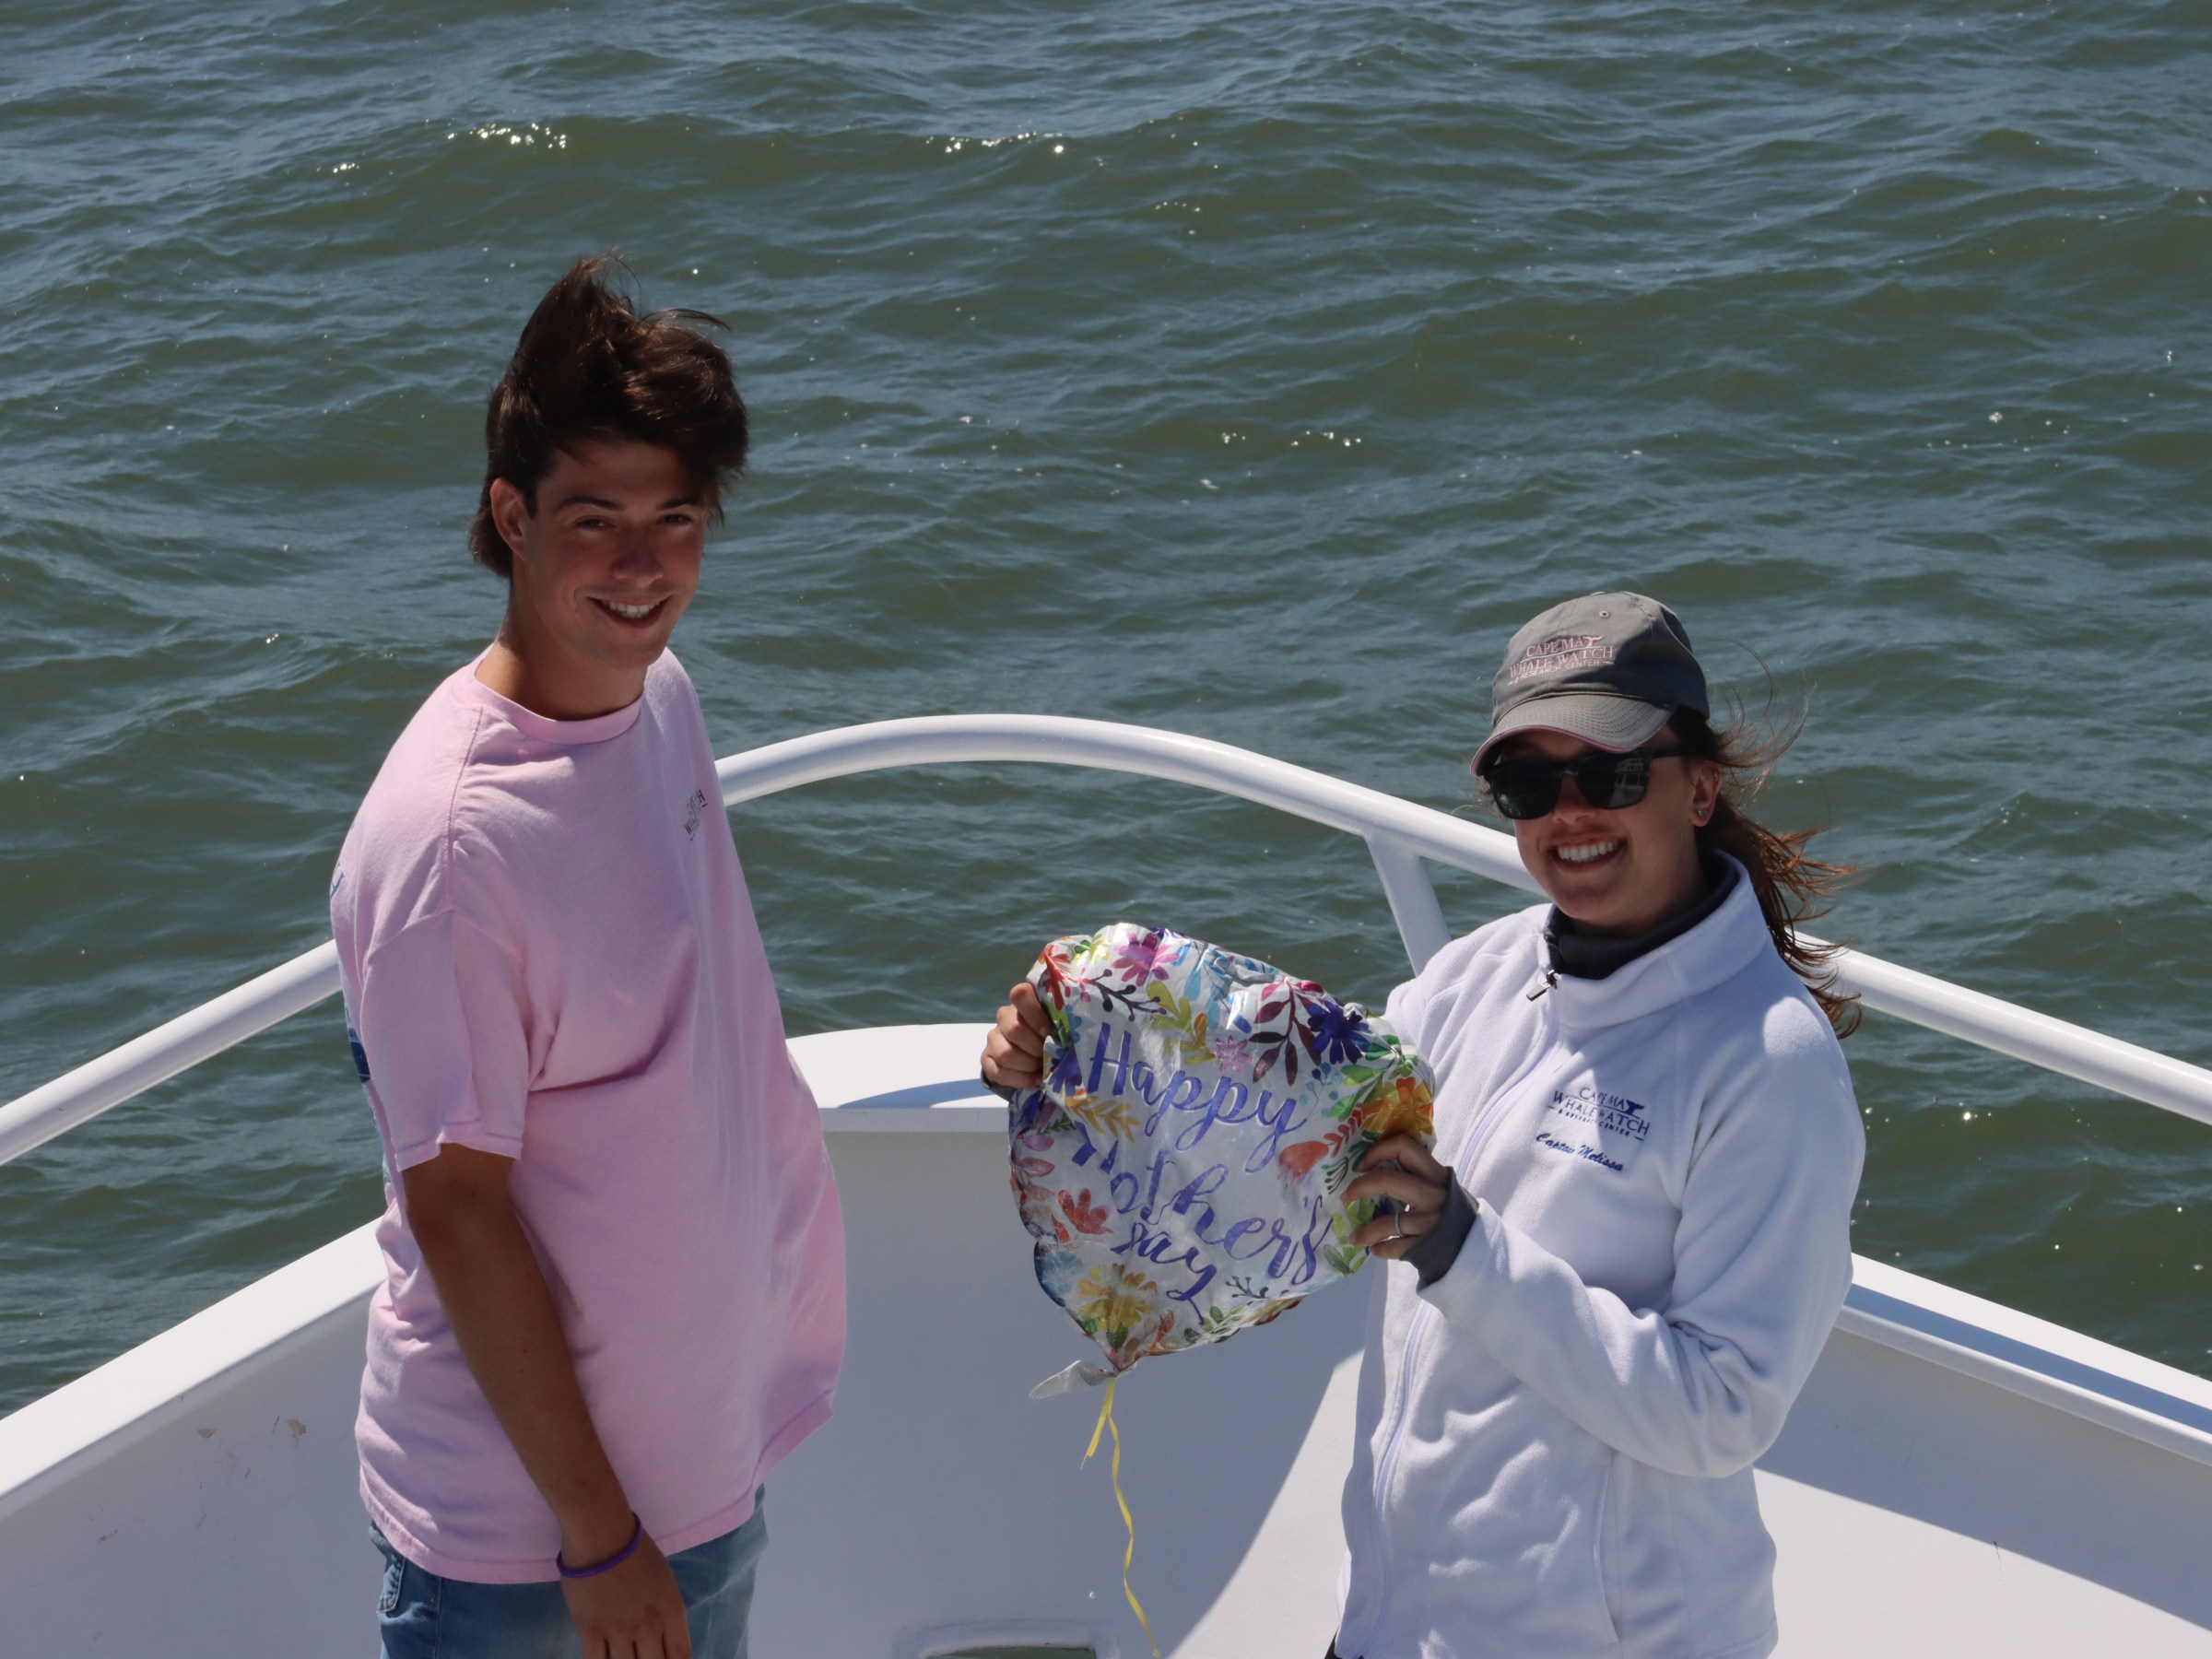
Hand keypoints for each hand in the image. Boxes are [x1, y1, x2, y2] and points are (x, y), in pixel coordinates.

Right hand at [559, 1528, 690, 1658]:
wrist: (601, 1534)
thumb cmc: (636, 1551)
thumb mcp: (664, 1582)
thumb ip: (665, 1613)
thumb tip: (662, 1640)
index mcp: (671, 1611)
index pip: (681, 1656)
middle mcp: (649, 1625)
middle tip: (639, 1654)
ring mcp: (619, 1630)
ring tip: (621, 1654)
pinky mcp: (591, 1631)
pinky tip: (602, 1656)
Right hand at [981, 981, 1050, 1091]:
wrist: (1030, 1053)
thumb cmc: (1050, 1033)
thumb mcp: (1057, 1023)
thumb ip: (1061, 1021)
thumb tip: (1072, 1034)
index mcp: (1023, 1002)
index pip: (1020, 994)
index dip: (1035, 1014)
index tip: (1048, 1031)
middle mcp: (1004, 1016)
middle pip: (1014, 1029)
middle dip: (1036, 1047)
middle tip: (1048, 1054)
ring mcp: (993, 1038)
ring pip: (1005, 1054)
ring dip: (1028, 1065)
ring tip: (1041, 1067)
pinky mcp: (987, 1059)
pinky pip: (998, 1072)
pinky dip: (1020, 1079)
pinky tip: (1034, 1079)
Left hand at [1343, 1133, 1453, 1260]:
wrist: (1475, 1247)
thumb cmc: (1451, 1211)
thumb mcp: (1442, 1186)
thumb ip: (1418, 1175)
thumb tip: (1376, 1166)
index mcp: (1436, 1174)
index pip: (1404, 1147)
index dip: (1378, 1151)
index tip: (1362, 1165)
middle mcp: (1433, 1195)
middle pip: (1387, 1181)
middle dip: (1360, 1187)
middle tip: (1346, 1196)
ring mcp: (1429, 1222)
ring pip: (1386, 1222)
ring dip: (1365, 1231)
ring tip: (1354, 1238)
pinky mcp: (1425, 1246)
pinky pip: (1394, 1247)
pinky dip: (1381, 1248)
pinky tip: (1375, 1249)